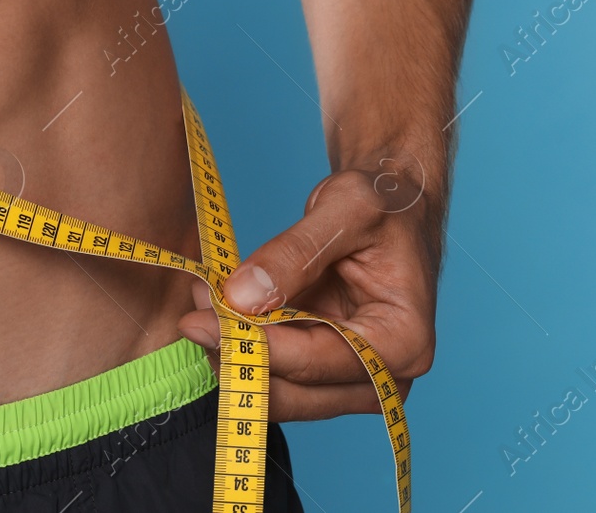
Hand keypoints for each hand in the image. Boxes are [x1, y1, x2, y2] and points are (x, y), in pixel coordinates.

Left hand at [176, 164, 439, 421]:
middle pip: (298, 393)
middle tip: (191, 316)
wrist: (390, 206)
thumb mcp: (347, 207)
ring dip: (234, 357)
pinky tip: (217, 310)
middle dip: (239, 358)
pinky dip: (243, 347)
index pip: (319, 361)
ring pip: (281, 394)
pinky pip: (278, 374)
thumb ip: (295, 251)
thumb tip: (241, 297)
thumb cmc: (382, 201)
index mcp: (404, 341)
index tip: (202, 321)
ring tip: (200, 304)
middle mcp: (387, 374)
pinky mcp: (328, 370)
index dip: (257, 346)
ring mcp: (356, 378)